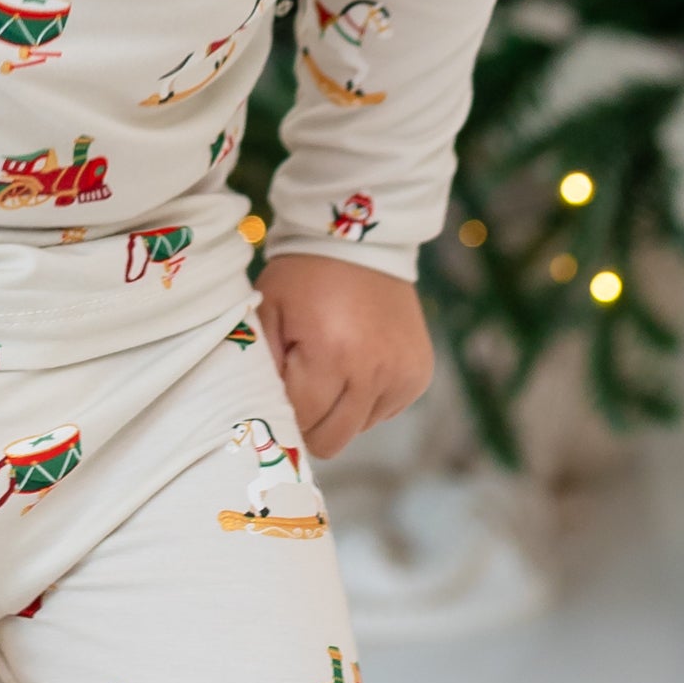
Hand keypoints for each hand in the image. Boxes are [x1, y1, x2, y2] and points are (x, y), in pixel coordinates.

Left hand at [254, 253, 433, 458]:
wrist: (361, 242)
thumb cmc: (304, 277)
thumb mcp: (269, 314)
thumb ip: (263, 370)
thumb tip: (265, 418)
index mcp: (333, 355)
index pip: (302, 423)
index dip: (284, 411)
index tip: (280, 387)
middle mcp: (375, 371)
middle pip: (333, 440)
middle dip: (312, 421)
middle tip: (304, 386)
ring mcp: (403, 375)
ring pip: (359, 428)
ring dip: (342, 408)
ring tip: (335, 362)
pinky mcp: (420, 374)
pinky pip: (384, 410)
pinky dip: (369, 396)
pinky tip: (360, 360)